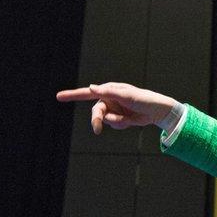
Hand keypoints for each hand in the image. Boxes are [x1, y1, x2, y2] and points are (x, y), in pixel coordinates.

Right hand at [56, 82, 178, 134]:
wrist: (158, 111)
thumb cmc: (144, 99)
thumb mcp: (128, 96)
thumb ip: (109, 92)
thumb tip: (92, 87)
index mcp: (109, 90)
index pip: (88, 92)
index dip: (72, 95)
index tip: (58, 96)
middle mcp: (109, 99)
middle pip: (95, 112)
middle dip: (96, 121)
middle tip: (97, 129)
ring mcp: (114, 109)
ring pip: (105, 120)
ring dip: (115, 122)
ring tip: (128, 118)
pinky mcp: (119, 118)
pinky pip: (114, 125)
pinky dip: (121, 125)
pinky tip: (131, 121)